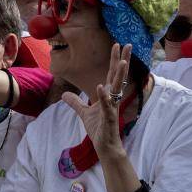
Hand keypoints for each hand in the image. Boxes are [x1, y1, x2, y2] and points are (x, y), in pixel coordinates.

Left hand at [63, 43, 131, 160]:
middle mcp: (113, 98)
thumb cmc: (99, 128)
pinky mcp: (109, 118)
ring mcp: (112, 107)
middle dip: (122, 60)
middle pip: (118, 76)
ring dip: (120, 75)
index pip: (112, 73)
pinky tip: (101, 87)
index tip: (118, 45)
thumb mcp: (83, 113)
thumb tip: (64, 95)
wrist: (104, 146)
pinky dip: (104, 97)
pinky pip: (107, 106)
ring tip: (122, 62)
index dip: (115, 59)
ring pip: (117, 88)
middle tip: (128, 45)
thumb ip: (75, 102)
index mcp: (108, 95)